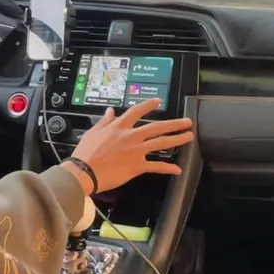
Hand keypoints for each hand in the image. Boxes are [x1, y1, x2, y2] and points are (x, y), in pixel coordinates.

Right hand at [65, 98, 193, 193]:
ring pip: (161, 143)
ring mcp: (136, 151)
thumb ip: (104, 121)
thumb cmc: (85, 153)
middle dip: (174, 123)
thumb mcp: (93, 132)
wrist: (84, 171)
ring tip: (189, 137)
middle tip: (187, 122)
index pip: (136, 112)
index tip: (158, 101)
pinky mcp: (137, 166)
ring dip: (177, 139)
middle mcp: (130, 136)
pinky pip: (156, 166)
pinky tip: (177, 169)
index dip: (148, 105)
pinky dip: (167, 168)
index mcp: (119, 127)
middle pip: (156, 127)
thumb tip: (110, 110)